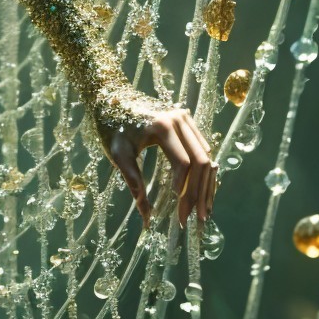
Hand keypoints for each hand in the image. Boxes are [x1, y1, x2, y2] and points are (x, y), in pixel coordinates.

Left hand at [103, 106, 216, 230]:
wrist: (113, 99)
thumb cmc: (112, 128)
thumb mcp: (118, 155)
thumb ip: (133, 183)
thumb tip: (146, 217)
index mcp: (163, 126)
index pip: (183, 163)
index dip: (184, 190)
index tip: (179, 213)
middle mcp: (180, 120)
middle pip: (200, 160)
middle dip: (199, 192)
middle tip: (195, 218)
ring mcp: (187, 119)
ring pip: (206, 156)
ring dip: (206, 185)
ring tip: (203, 211)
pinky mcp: (189, 123)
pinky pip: (203, 150)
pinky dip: (204, 173)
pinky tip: (202, 193)